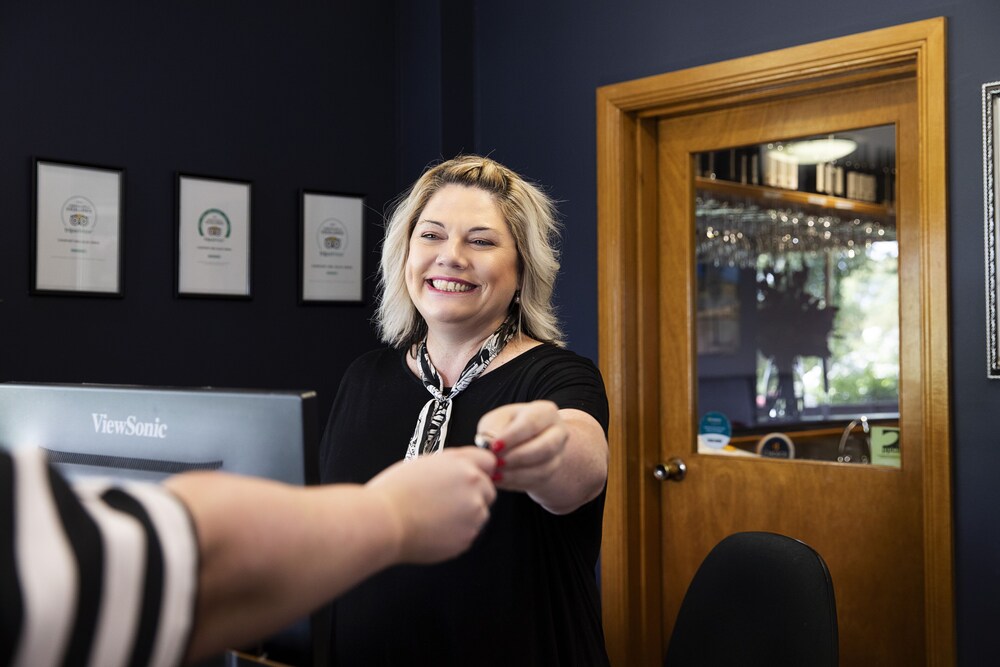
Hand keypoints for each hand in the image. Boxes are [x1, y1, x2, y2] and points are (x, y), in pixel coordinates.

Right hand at [366, 447, 496, 562]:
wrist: (385, 522)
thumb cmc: (395, 493)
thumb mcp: (423, 462)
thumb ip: (450, 464)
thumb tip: (459, 468)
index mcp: (462, 465)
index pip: (488, 461)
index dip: (478, 469)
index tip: (472, 476)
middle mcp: (473, 487)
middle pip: (488, 489)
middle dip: (473, 494)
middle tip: (447, 500)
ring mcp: (473, 514)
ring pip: (480, 513)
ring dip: (465, 514)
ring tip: (435, 515)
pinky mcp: (468, 537)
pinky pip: (468, 532)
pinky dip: (456, 532)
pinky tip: (434, 527)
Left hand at [475, 400, 567, 494]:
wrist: (521, 441)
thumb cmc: (506, 426)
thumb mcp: (496, 420)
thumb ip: (493, 429)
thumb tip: (490, 445)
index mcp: (544, 411)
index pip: (531, 423)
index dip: (513, 437)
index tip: (494, 447)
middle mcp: (558, 431)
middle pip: (545, 447)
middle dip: (518, 457)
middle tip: (496, 463)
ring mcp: (558, 453)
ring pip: (543, 467)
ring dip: (516, 473)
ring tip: (495, 474)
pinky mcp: (552, 471)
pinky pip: (537, 480)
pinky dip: (516, 481)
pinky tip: (500, 479)